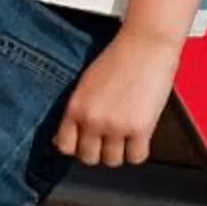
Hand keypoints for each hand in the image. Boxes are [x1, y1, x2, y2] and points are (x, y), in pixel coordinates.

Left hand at [53, 29, 182, 168]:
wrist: (146, 44)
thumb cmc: (118, 58)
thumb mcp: (86, 84)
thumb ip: (76, 112)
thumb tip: (60, 141)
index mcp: (75, 107)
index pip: (65, 146)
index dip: (77, 147)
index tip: (86, 142)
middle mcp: (92, 119)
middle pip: (88, 158)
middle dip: (99, 151)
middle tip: (109, 138)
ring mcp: (116, 126)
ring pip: (112, 161)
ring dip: (119, 151)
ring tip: (126, 134)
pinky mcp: (140, 128)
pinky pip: (136, 157)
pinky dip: (138, 150)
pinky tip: (140, 136)